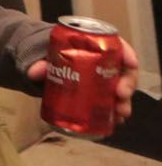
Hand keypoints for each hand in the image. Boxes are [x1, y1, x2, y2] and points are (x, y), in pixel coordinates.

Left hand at [27, 36, 141, 123]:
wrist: (40, 65)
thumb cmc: (46, 55)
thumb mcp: (41, 55)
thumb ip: (38, 62)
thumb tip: (35, 72)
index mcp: (92, 44)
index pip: (115, 44)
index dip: (127, 53)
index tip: (130, 64)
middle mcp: (102, 61)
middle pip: (122, 69)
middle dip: (127, 82)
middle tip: (121, 95)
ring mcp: (101, 78)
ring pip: (120, 88)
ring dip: (124, 101)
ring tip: (120, 113)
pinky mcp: (97, 93)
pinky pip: (111, 102)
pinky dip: (114, 111)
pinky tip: (115, 121)